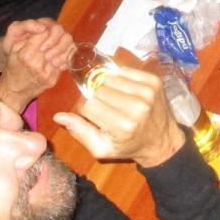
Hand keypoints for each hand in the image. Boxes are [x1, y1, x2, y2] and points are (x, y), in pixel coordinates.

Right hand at [0, 19, 71, 111]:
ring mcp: (46, 72)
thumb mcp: (14, 50)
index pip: (44, 34)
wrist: (14, 90)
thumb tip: (42, 29)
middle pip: (56, 42)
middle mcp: (36, 63)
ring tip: (56, 47)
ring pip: (62, 52)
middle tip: (54, 38)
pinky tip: (58, 57)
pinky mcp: (52, 79)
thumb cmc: (13, 67)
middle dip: (56, 38)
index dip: (47, 30)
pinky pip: (63, 64)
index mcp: (26, 53)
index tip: (46, 31)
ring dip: (62, 47)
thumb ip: (27, 38)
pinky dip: (63, 58)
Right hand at [53, 64, 184, 167]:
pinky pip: (124, 70)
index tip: (94, 117)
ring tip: (115, 100)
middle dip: (96, 97)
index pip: (88, 105)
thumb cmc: (128, 146)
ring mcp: (147, 92)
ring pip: (110, 78)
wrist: (161, 141)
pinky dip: (120, 78)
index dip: (86, 110)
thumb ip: (79, 132)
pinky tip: (124, 91)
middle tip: (105, 109)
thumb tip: (58, 116)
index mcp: (122, 126)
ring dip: (107, 87)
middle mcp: (136, 107)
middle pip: (98, 89)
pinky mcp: (153, 81)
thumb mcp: (101, 149)